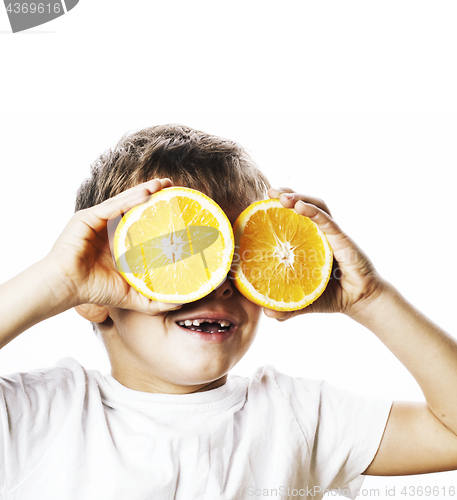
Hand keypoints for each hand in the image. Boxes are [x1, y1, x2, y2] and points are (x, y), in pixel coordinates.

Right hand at [42, 178, 181, 314]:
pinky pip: (112, 206)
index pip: (141, 221)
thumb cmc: (95, 290)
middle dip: (154, 195)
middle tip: (172, 186)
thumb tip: (181, 301)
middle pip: (134, 206)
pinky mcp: (88, 218)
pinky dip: (129, 199)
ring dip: (144, 191)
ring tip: (162, 184)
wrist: (68, 288)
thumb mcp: (132, 295)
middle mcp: (108, 227)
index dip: (158, 212)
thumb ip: (154, 299)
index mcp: (118, 241)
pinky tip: (146, 193)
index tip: (177, 205)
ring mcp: (97, 221)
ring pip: (124, 202)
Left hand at [263, 188, 386, 320]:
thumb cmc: (332, 296)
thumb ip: (287, 306)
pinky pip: (326, 221)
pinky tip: (299, 207)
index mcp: (308, 241)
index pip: (292, 218)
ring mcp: (331, 234)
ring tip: (279, 196)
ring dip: (297, 197)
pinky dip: (313, 212)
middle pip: (303, 204)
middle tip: (267, 191)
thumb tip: (268, 314)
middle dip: (285, 194)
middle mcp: (319, 233)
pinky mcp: (342, 239)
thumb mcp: (304, 301)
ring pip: (315, 206)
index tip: (259, 201)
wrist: (360, 301)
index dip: (278, 207)